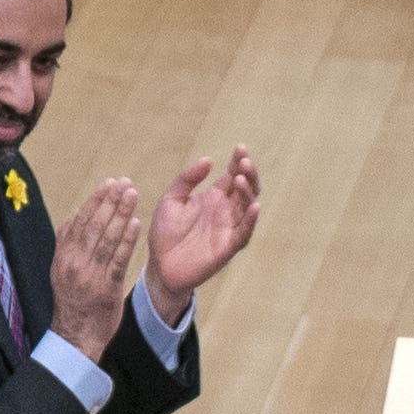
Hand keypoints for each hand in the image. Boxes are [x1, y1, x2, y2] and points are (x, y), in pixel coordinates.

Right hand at [48, 177, 140, 356]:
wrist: (76, 335)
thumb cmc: (73, 300)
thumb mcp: (62, 269)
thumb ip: (68, 243)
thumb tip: (76, 215)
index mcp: (64, 255)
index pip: (80, 220)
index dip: (96, 199)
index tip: (109, 183)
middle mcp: (75, 262)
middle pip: (94, 224)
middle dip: (110, 200)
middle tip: (124, 182)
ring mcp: (91, 275)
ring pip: (106, 238)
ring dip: (120, 213)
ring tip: (132, 195)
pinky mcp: (107, 288)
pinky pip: (118, 260)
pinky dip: (127, 240)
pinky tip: (135, 224)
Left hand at [142, 147, 256, 308]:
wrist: (160, 265)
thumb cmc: (165, 233)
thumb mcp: (171, 199)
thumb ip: (187, 179)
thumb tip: (208, 160)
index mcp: (213, 198)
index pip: (232, 176)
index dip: (239, 161)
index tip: (240, 148)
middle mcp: (225, 212)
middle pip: (246, 189)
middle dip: (248, 174)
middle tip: (244, 161)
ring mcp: (228, 229)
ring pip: (248, 207)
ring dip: (249, 192)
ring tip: (241, 179)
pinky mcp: (228, 247)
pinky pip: (244, 233)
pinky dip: (251, 220)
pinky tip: (254, 206)